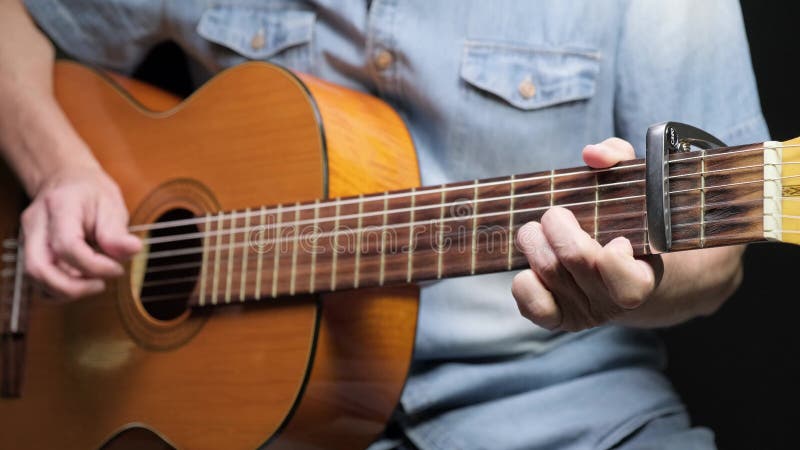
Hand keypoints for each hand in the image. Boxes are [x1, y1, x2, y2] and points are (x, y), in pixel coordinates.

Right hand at [21, 164, 140, 299]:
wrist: (66, 181)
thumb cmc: (90, 192)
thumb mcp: (111, 204)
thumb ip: (117, 232)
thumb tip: (132, 250)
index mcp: (59, 206)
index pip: (67, 246)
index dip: (94, 266)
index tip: (117, 269)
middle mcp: (36, 223)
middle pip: (39, 268)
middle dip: (72, 287)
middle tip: (101, 284)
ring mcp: (28, 238)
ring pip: (35, 278)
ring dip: (66, 290)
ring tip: (94, 282)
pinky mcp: (30, 252)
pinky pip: (38, 280)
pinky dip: (59, 289)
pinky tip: (80, 281)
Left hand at [511, 138, 661, 330]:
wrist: (632, 273)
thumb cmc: (630, 223)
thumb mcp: (635, 187)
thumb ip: (620, 160)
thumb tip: (592, 154)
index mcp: (643, 276)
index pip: (626, 283)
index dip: (613, 259)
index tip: (617, 238)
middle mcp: (613, 301)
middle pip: (575, 260)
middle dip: (558, 226)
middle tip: (556, 214)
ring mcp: (585, 314)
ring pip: (547, 272)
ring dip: (534, 241)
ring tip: (538, 229)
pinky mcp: (559, 319)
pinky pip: (531, 304)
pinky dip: (523, 280)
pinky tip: (531, 262)